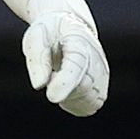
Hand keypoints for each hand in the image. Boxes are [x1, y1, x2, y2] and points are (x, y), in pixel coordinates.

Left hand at [19, 0, 109, 115]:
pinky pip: (87, 108)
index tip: (51, 97)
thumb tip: (39, 85)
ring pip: (86, 102)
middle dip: (62, 87)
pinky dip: (74, 102)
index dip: (65, 82)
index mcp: (79, 40)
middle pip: (82, 87)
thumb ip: (37, 59)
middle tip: (53, 71)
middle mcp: (98, 59)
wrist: (68, 30)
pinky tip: (67, 87)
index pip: (77, 64)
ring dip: (68, 96)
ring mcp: (103, 76)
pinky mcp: (102, 91)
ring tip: (60, 76)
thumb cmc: (50, 34)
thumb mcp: (36, 36)